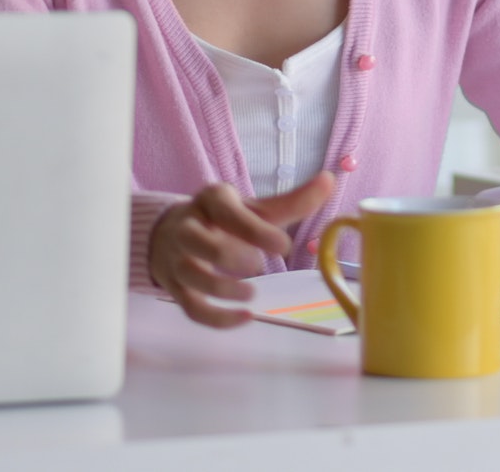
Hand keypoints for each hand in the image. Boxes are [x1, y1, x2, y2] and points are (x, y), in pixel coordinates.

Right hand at [147, 172, 335, 327]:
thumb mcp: (254, 207)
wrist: (170, 231)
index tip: (284, 247)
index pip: (228, 214)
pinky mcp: (174, 287)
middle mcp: (186, 227)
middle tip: (257, 265)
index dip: (256, 232)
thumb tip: (329, 180)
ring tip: (252, 294)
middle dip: (233, 258)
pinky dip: (218, 319)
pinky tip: (246, 318)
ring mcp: (176, 258)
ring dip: (225, 290)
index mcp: (210, 200)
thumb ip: (292, 201)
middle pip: (201, 244)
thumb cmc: (224, 218)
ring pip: (192, 277)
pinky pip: (191, 309)